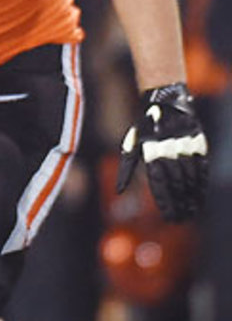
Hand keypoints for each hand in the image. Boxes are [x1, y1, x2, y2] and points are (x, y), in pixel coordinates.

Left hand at [116, 83, 207, 221]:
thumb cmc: (143, 128)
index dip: (165, 202)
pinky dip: (202, 182)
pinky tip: (201, 196)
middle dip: (179, 204)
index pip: (159, 183)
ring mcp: (186, 146)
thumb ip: (126, 169)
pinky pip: (202, 166)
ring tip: (192, 213)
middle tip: (180, 220)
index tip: (168, 217)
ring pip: (190, 176)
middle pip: (176, 183)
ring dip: (192, 197)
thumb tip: (118, 191)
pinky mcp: (199, 142)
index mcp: (151, 152)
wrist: (165, 101)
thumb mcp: (130, 145)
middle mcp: (170, 150)